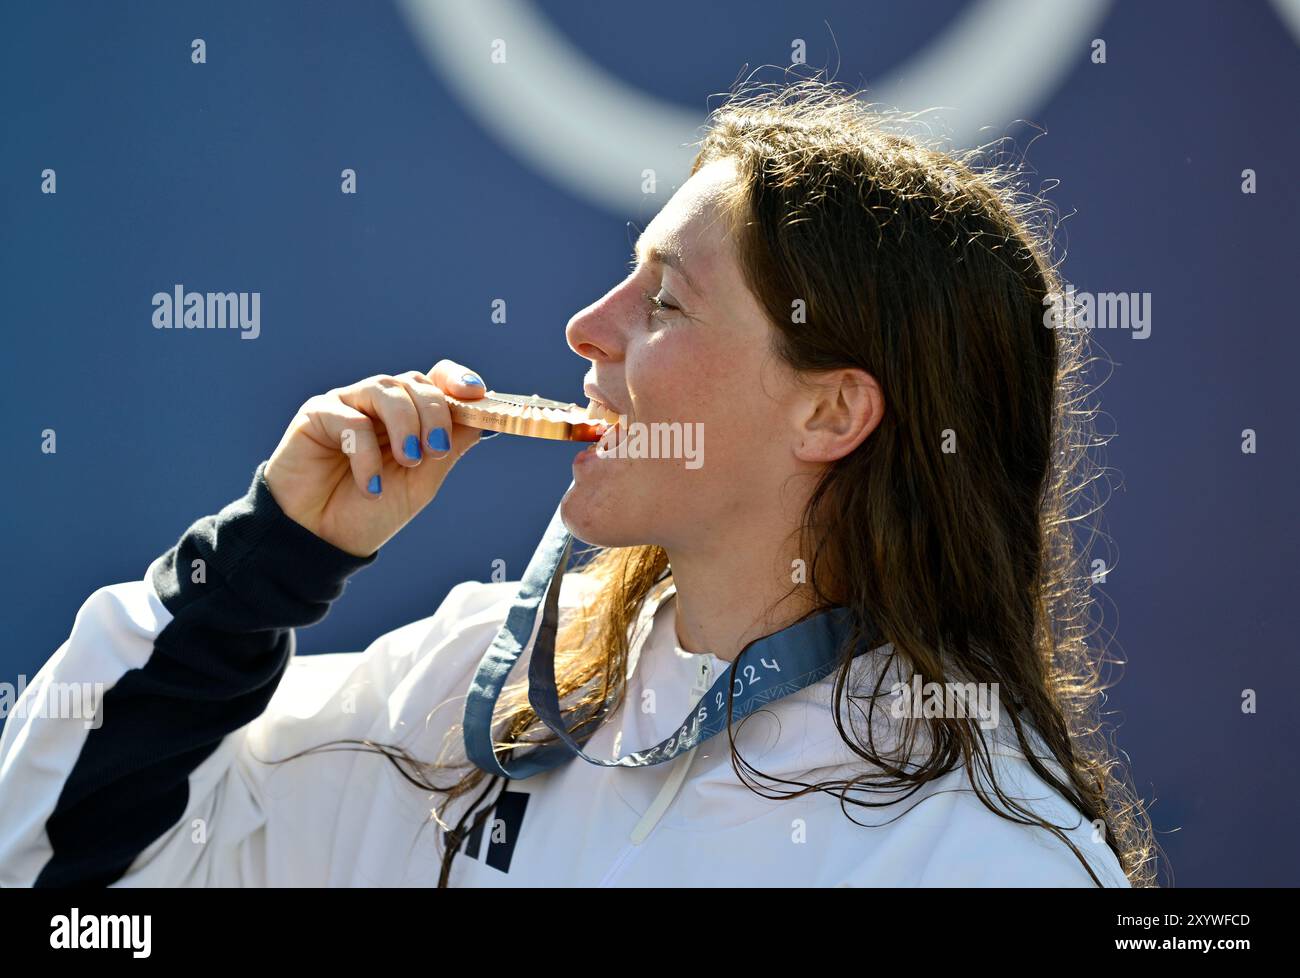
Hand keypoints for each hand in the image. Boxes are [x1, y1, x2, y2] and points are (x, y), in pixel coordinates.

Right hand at [263, 360, 486, 555]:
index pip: (435, 380)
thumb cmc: (369, 511)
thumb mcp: (421, 483)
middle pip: (414, 382)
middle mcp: (377, 405)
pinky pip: (350, 419)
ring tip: (408, 461)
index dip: (456, 380)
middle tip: (436, 450)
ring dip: (405, 424)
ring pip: (384, 389)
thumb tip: (482, 420)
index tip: (474, 393)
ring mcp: (347, 405)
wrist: (320, 540)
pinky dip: (366, 453)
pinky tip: (371, 485)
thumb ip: (449, 449)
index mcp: (407, 416)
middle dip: (434, 412)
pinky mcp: (315, 414)